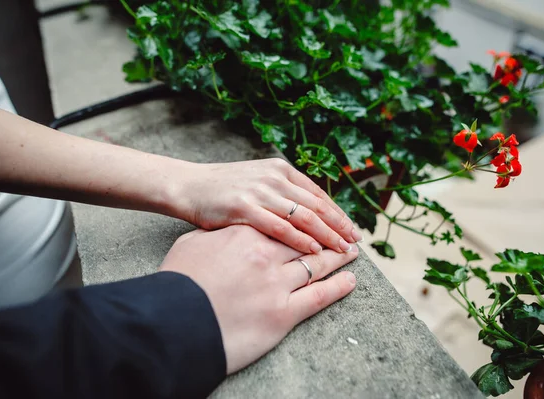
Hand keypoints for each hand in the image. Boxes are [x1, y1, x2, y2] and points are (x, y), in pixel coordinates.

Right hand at [158, 225, 357, 373]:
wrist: (173, 318)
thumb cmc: (179, 280)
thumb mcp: (193, 245)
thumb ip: (219, 235)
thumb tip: (230, 230)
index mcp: (244, 231)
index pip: (285, 218)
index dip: (307, 218)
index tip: (320, 217)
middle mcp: (264, 252)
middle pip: (307, 237)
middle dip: (330, 232)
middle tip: (347, 233)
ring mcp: (275, 280)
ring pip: (317, 262)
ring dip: (337, 255)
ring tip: (351, 251)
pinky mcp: (281, 311)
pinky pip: (318, 295)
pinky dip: (336, 286)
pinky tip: (349, 280)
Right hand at [170, 158, 361, 253]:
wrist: (187, 186)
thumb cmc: (223, 190)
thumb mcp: (257, 182)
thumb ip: (282, 192)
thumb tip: (310, 212)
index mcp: (280, 170)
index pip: (318, 194)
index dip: (338, 213)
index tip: (352, 229)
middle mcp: (274, 178)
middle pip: (316, 205)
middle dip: (339, 225)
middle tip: (356, 242)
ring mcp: (260, 192)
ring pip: (304, 216)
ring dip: (327, 234)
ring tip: (343, 249)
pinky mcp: (244, 208)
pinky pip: (280, 227)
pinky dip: (300, 239)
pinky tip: (314, 250)